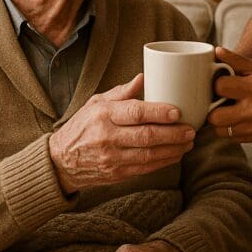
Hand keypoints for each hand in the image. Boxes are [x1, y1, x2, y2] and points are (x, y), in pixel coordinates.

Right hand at [49, 73, 194, 192]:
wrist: (60, 161)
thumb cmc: (81, 126)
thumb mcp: (95, 103)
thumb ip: (121, 92)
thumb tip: (144, 76)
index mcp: (103, 114)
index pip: (135, 113)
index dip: (159, 112)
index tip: (178, 112)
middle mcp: (107, 137)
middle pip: (146, 136)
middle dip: (173, 134)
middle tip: (191, 130)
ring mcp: (112, 158)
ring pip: (149, 155)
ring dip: (173, 150)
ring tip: (188, 142)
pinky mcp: (116, 174)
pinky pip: (145, 168)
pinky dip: (163, 162)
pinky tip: (175, 155)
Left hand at [207, 46, 251, 142]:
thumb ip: (234, 59)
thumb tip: (215, 51)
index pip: (220, 87)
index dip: (217, 85)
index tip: (221, 84)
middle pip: (214, 116)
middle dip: (212, 108)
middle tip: (219, 101)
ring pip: (219, 130)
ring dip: (219, 121)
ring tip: (226, 110)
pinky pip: (229, 137)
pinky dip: (228, 129)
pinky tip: (235, 119)